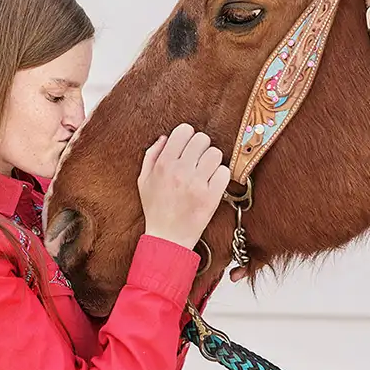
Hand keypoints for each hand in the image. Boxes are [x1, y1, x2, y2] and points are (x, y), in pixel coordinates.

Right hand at [138, 124, 230, 249]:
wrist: (167, 238)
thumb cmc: (155, 209)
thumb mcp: (144, 180)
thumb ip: (152, 155)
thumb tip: (165, 137)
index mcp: (163, 164)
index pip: (184, 131)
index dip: (188, 136)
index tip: (187, 146)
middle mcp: (180, 171)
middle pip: (203, 139)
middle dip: (201, 147)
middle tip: (198, 160)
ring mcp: (197, 184)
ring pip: (216, 154)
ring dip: (212, 161)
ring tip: (205, 172)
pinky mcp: (212, 197)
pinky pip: (225, 172)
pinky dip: (220, 176)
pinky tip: (212, 183)